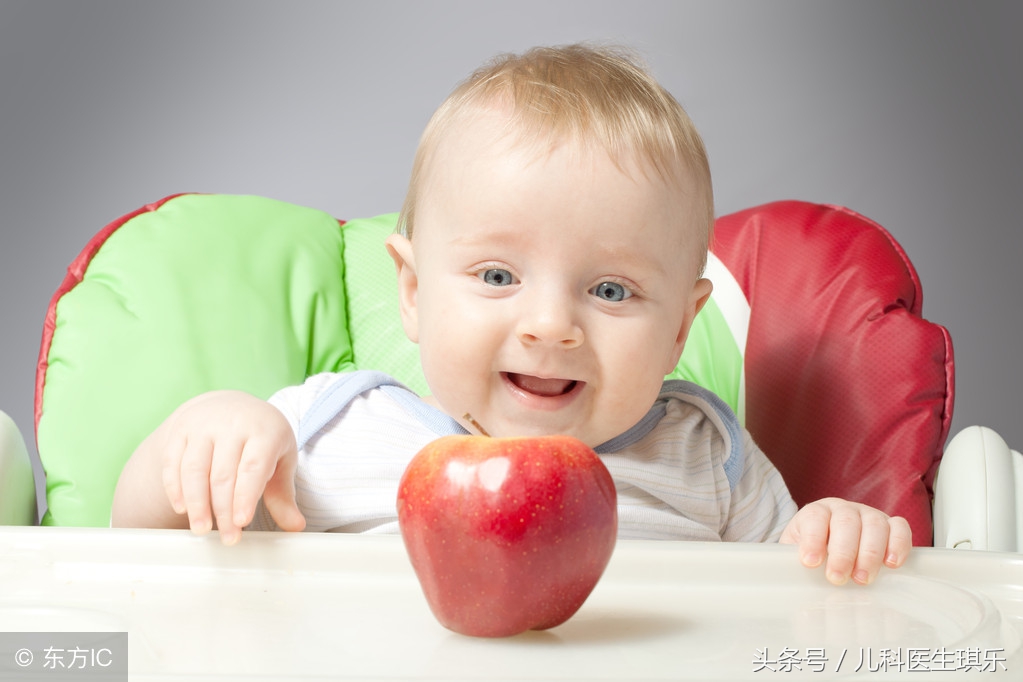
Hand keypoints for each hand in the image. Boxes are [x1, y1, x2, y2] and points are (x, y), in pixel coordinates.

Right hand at [114, 390, 305, 543]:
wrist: (231, 406)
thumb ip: (284, 494)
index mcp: (264, 430)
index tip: (242, 522)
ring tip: (201, 529)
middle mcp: (232, 424)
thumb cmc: (262, 438)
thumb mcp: (281, 459)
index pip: (253, 466)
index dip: (245, 496)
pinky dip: (175, 488)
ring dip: (196, 503)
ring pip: (194, 469)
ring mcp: (203, 426)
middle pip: (223, 474)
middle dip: (223, 510)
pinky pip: (173, 463)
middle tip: (228, 538)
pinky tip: (182, 508)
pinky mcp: (180, 431)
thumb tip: (296, 526)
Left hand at [779, 497, 911, 585]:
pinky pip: (900, 528)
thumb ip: (793, 567)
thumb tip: (791, 587)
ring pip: (874, 525)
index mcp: (816, 513)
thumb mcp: (796, 558)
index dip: (813, 538)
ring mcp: (868, 515)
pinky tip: (892, 564)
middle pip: (846, 522)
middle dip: (842, 552)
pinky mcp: (891, 526)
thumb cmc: (813, 557)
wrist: (830, 550)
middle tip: (837, 578)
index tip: (810, 562)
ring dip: (869, 554)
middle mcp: (843, 510)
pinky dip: (898, 544)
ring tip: (862, 579)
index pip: (814, 518)